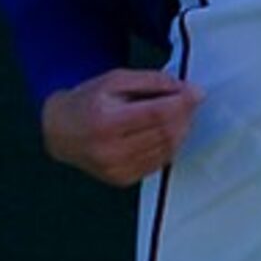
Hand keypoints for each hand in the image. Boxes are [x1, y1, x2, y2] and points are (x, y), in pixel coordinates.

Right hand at [40, 67, 203, 186]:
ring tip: (181, 114)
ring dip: (181, 130)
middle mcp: (109, 150)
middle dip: (184, 115)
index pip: (155, 113)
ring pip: (165, 150)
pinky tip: (169, 132)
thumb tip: (185, 88)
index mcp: (105, 121)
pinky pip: (159, 163)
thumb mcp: (115, 80)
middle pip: (164, 133)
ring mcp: (116, 169)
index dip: (181, 103)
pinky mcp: (123, 180)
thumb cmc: (90, 101)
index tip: (198, 92)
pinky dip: (170, 146)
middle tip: (191, 100)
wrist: (62, 131)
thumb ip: (151, 81)